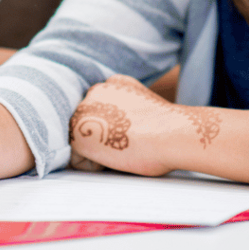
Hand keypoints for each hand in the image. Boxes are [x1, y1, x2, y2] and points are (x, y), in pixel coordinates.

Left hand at [68, 75, 220, 177]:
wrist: (171, 133)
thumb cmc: (167, 128)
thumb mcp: (145, 104)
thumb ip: (127, 106)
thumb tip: (121, 123)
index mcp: (113, 83)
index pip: (103, 114)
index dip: (117, 131)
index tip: (134, 134)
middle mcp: (95, 91)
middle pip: (91, 127)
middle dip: (104, 139)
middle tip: (130, 142)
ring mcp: (83, 110)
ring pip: (84, 142)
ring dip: (99, 151)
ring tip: (123, 148)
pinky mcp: (77, 132)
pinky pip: (79, 161)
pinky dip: (95, 166)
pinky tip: (115, 156)